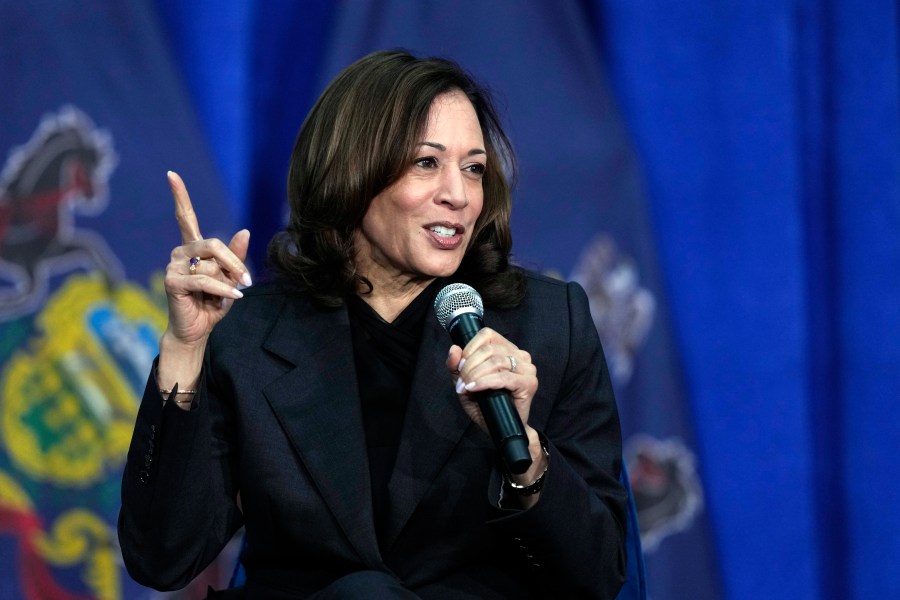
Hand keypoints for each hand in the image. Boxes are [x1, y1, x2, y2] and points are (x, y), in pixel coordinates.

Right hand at [157, 171, 250, 393]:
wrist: (197, 330)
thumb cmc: (213, 303)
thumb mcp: (230, 278)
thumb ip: (236, 257)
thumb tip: (245, 231)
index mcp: (193, 248)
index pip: (185, 217)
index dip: (179, 196)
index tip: (171, 174)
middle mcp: (180, 252)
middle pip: (213, 244)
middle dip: (234, 263)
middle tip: (247, 281)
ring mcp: (173, 266)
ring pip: (211, 265)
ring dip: (227, 283)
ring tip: (228, 296)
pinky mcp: (172, 281)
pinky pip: (204, 280)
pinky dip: (222, 290)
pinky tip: (233, 297)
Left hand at [445, 327, 537, 436]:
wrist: (500, 429)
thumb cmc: (485, 404)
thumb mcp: (465, 382)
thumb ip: (456, 366)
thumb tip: (454, 348)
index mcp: (507, 349)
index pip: (486, 335)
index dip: (469, 348)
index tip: (459, 367)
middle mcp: (520, 355)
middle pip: (488, 350)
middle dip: (469, 366)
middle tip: (461, 384)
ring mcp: (527, 368)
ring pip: (495, 361)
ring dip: (475, 375)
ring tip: (466, 388)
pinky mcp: (529, 383)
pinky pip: (503, 377)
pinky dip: (485, 382)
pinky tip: (474, 389)